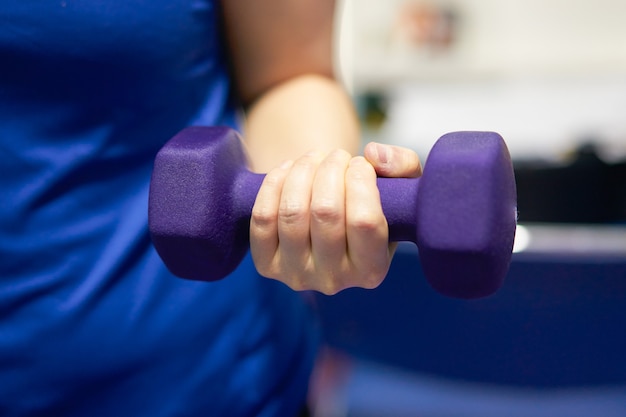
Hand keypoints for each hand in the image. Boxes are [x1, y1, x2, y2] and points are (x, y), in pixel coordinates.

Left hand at [250, 142, 420, 294]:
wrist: (329, 221)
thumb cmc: (368, 203)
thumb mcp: (400, 188)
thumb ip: (403, 165)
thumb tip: (374, 155)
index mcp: (372, 271)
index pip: (365, 221)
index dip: (360, 180)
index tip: (360, 164)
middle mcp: (334, 281)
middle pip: (326, 211)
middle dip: (330, 169)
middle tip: (337, 156)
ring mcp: (296, 275)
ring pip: (292, 212)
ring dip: (303, 171)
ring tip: (314, 158)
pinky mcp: (267, 265)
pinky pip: (262, 218)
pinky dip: (274, 184)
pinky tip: (289, 171)